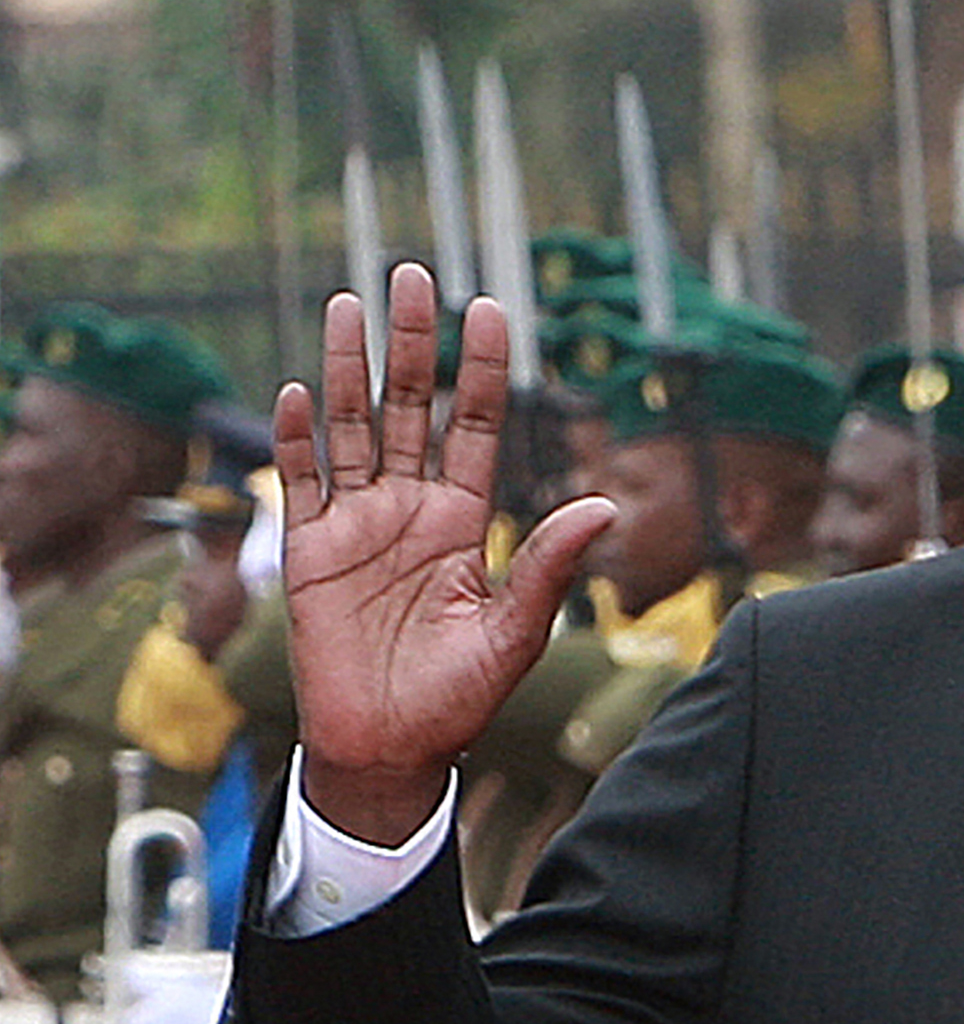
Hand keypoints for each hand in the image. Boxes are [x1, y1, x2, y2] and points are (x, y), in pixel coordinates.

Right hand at [275, 264, 612, 843]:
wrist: (390, 748)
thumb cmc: (458, 697)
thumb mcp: (515, 630)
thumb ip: (550, 566)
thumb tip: (606, 505)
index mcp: (464, 520)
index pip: (476, 426)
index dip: (482, 369)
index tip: (494, 310)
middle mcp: (411, 509)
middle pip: (410, 406)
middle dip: (413, 342)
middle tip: (415, 275)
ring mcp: (357, 524)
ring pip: (351, 427)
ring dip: (349, 367)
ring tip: (351, 303)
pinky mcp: (308, 552)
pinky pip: (302, 483)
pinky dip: (298, 438)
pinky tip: (300, 388)